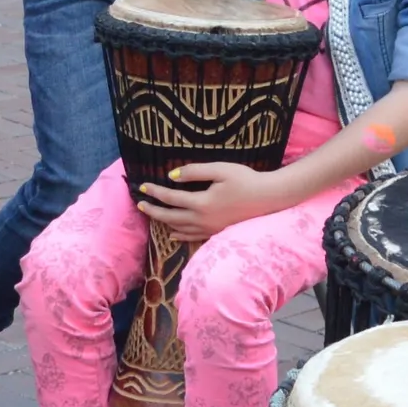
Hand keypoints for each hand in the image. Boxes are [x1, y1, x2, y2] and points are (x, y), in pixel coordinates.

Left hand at [137, 159, 281, 238]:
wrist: (269, 198)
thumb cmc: (246, 180)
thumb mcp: (220, 169)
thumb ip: (195, 172)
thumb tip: (171, 176)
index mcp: (201, 203)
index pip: (170, 198)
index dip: (154, 192)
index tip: (142, 187)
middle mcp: (202, 219)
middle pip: (170, 217)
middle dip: (153, 210)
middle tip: (139, 205)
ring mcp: (209, 228)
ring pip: (179, 228)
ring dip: (163, 222)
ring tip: (152, 215)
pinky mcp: (216, 232)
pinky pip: (192, 237)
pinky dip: (179, 235)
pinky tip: (172, 234)